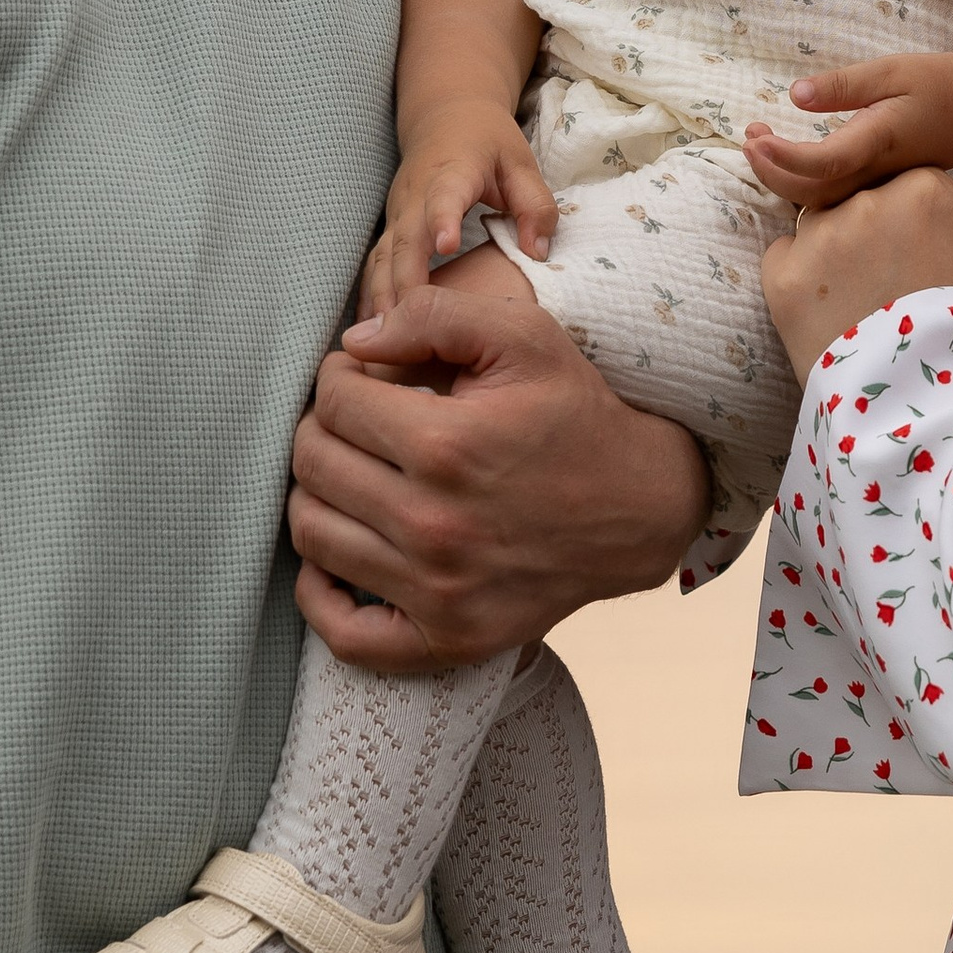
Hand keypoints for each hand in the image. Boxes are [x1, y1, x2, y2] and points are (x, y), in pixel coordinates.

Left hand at [289, 265, 709, 669]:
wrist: (640, 507)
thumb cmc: (574, 413)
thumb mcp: (523, 336)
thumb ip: (432, 314)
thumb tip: (352, 342)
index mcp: (447, 446)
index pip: (334, 401)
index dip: (338, 377)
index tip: (361, 377)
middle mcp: (434, 525)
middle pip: (312, 465)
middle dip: (321, 428)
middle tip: (354, 421)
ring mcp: (438, 592)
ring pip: (313, 536)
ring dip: (315, 495)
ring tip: (350, 474)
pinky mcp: (447, 638)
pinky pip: (344, 634)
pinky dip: (318, 596)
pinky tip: (334, 560)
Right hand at [360, 109, 556, 318]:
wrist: (445, 118)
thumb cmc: (488, 142)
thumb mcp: (521, 163)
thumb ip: (535, 206)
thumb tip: (536, 253)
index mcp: (453, 172)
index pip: (446, 195)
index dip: (443, 219)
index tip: (446, 245)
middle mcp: (416, 195)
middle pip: (405, 239)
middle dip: (405, 280)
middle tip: (408, 323)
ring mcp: (398, 213)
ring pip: (383, 257)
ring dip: (382, 296)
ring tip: (383, 339)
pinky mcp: (390, 229)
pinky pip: (376, 265)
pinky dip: (372, 296)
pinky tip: (372, 331)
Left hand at [743, 49, 952, 211]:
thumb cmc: (939, 83)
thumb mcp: (891, 70)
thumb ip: (843, 85)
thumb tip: (795, 95)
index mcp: (880, 142)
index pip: (824, 163)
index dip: (784, 158)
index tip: (753, 137)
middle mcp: (877, 174)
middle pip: (813, 193)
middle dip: (771, 172)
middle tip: (749, 137)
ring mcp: (879, 186)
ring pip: (822, 201)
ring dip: (783, 178)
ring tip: (759, 142)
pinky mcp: (880, 187)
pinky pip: (835, 197)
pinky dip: (804, 182)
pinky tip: (786, 158)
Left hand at [760, 173, 952, 371]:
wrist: (938, 422)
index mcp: (926, 190)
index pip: (918, 187)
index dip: (930, 228)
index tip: (939, 269)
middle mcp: (865, 202)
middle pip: (869, 202)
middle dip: (884, 237)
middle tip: (904, 294)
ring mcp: (818, 241)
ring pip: (825, 226)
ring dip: (842, 254)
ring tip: (868, 309)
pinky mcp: (782, 282)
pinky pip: (785, 257)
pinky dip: (805, 279)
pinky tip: (834, 315)